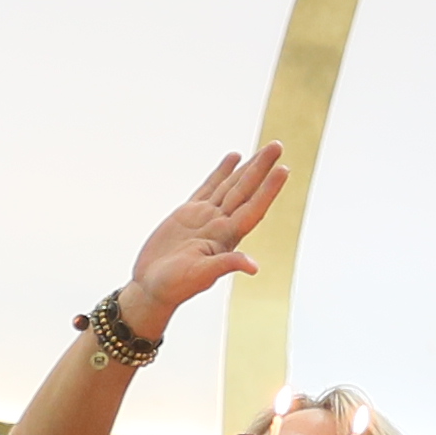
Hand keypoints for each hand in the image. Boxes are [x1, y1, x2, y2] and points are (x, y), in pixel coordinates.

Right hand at [120, 151, 289, 350]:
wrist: (151, 288)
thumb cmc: (175, 287)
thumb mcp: (201, 275)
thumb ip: (225, 265)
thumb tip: (253, 266)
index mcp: (226, 237)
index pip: (253, 207)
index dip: (269, 189)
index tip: (284, 170)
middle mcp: (220, 224)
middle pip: (245, 190)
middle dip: (261, 168)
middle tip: (278, 145)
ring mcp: (205, 217)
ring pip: (230, 186)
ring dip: (247, 167)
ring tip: (264, 149)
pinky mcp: (188, 214)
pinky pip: (209, 187)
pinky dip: (221, 172)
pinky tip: (234, 158)